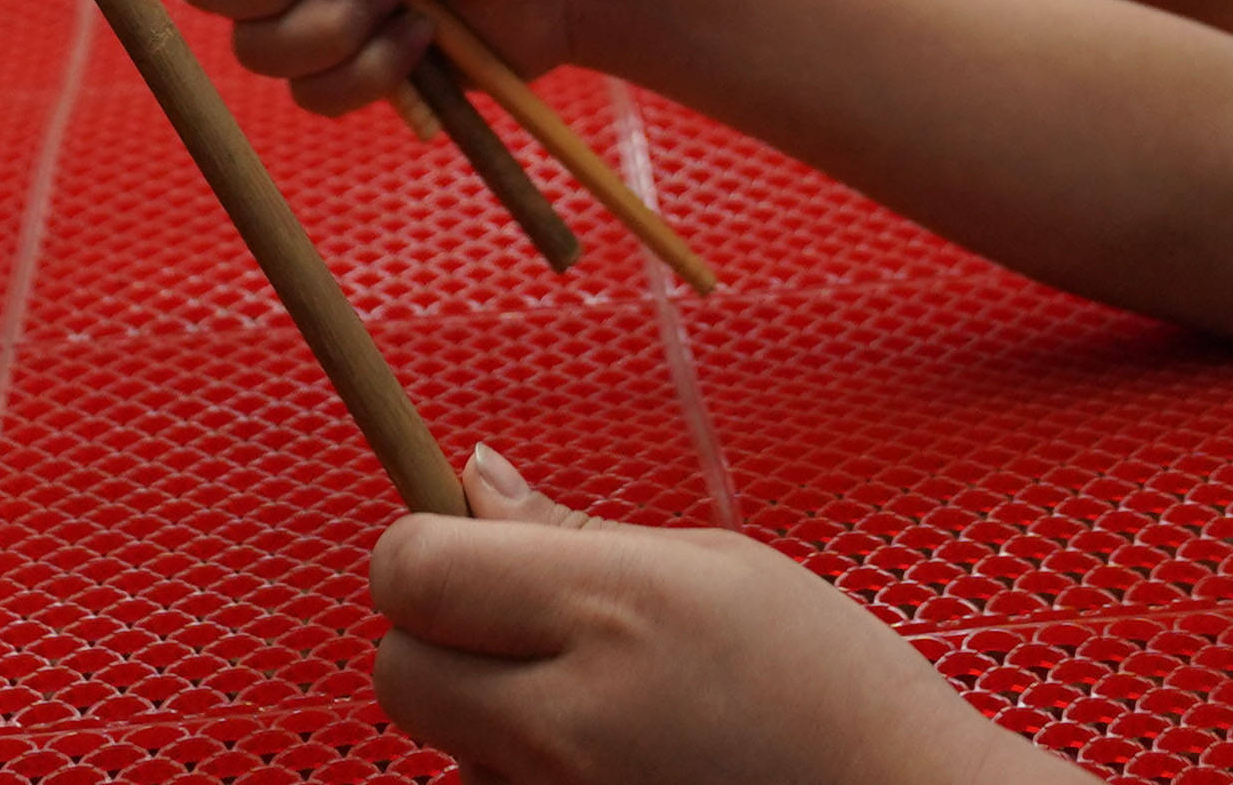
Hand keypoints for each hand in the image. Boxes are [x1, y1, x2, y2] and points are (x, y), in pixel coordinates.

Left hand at [369, 445, 1072, 783]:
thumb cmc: (831, 687)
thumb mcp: (716, 566)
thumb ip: (574, 531)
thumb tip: (472, 477)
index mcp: (612, 612)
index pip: (413, 571)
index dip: (420, 549)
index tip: (457, 544)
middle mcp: (570, 722)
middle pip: (400, 670)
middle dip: (436, 639)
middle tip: (522, 629)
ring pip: (447, 747)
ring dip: (489, 722)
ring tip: (611, 713)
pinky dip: (528, 780)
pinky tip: (618, 765)